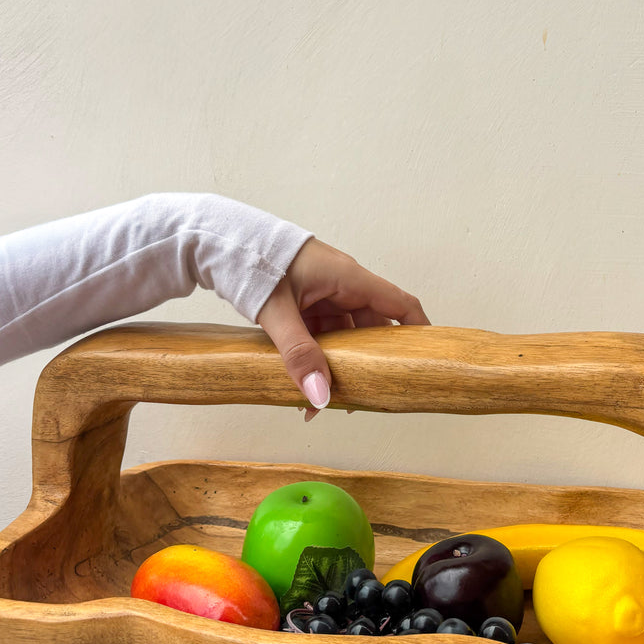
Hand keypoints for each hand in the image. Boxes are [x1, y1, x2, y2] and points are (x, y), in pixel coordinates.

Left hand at [256, 238, 429, 419]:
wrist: (219, 240)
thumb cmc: (253, 261)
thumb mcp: (277, 312)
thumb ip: (299, 354)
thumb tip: (320, 397)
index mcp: (349, 278)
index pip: (401, 306)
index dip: (419, 333)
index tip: (425, 364)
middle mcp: (343, 286)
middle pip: (372, 330)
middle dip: (369, 366)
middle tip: (362, 401)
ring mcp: (323, 295)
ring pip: (344, 337)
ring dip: (338, 368)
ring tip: (323, 404)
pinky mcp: (305, 302)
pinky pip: (322, 335)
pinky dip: (317, 360)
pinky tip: (304, 386)